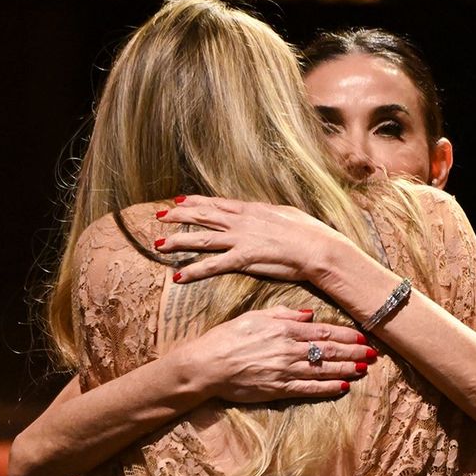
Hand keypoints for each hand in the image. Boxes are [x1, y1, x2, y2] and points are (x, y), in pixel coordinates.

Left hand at [154, 196, 351, 283]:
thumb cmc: (310, 233)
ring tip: (158, 244)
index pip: (217, 203)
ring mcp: (240, 240)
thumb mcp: (288, 215)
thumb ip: (271, 214)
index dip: (196, 201)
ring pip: (201, 239)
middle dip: (179, 216)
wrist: (317, 248)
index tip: (180, 199)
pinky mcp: (243, 260)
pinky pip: (212, 266)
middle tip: (159, 216)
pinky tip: (178, 276)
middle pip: (203, 216)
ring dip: (178, 241)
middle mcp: (241, 222)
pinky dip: (194, 271)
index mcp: (252, 210)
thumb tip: (266, 213)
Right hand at [190, 306, 374, 401]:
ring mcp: (285, 371)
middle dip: (354, 352)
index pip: (324, 331)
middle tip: (373, 353)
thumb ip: (282, 314)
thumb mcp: (254, 317)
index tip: (363, 336)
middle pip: (329, 350)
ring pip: (324, 369)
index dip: (346, 335)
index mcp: (284, 329)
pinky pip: (309, 389)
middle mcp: (289, 349)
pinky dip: (327, 388)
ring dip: (347, 369)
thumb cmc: (226, 338)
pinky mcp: (279, 389)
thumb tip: (308, 314)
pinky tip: (343, 387)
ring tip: (364, 369)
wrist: (207, 365)